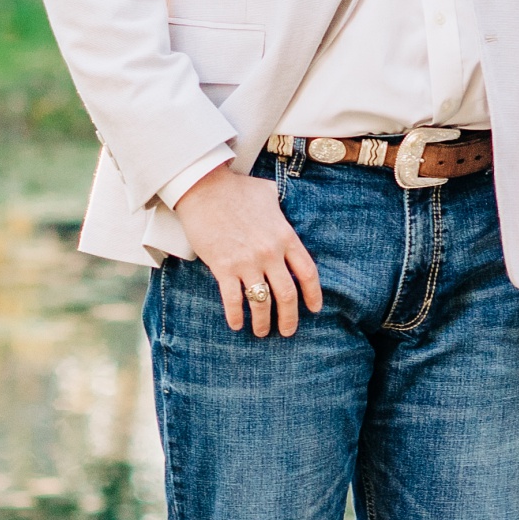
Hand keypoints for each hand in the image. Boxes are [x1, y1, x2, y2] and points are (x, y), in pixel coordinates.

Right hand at [173, 167, 322, 335]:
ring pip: (262, 303)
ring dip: (263, 322)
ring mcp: (247, 262)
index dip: (313, 295)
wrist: (204, 187)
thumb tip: (281, 207)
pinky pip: (233, 300)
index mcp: (285, 236)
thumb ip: (280, 208)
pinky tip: (237, 325)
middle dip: (290, 318)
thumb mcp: (268, 194)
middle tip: (288, 330)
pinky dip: (236, 316)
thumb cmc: (236, 188)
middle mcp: (270, 253)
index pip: (307, 272)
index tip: (314, 309)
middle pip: (287, 295)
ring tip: (263, 332)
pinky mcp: (223, 267)